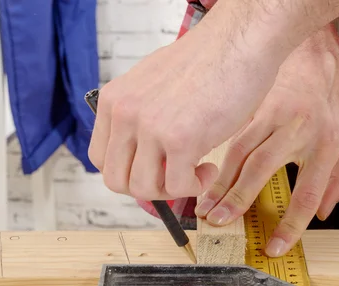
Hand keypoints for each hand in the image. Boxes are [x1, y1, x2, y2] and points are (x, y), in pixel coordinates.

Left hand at [87, 0, 338, 201]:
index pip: (100, 158)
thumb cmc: (206, 61)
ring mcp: (150, 127)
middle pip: (116, 180)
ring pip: (143, 189)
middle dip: (147, 187)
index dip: (127, 172)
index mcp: (113, 100)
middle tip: (173, 176)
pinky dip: (195, 186)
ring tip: (195, 170)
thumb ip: (139, 115)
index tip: (152, 169)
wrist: (239, 42)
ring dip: (171, 190)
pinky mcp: (181, 139)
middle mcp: (124, 114)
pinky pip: (178, 187)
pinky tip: (209, 168)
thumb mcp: (153, 85)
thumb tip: (140, 150)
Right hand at [194, 25, 338, 256]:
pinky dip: (217, 159)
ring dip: (219, 181)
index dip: (290, 226)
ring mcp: (272, 114)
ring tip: (204, 204)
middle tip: (219, 222)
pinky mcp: (253, 105)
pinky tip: (206, 175)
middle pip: (261, 170)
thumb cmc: (332, 95)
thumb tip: (324, 213)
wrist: (313, 48)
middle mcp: (298, 128)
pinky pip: (233, 135)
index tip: (273, 248)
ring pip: (239, 152)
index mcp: (327, 142)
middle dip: (237, 199)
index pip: (308, 193)